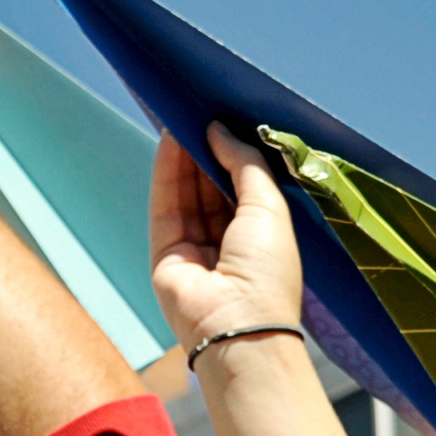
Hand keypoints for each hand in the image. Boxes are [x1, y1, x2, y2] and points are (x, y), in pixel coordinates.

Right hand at [147, 125, 302, 350]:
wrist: (237, 326)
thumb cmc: (268, 272)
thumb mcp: (269, 207)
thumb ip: (246, 165)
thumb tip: (219, 131)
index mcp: (264, 238)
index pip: (246, 188)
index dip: (236, 154)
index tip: (227, 120)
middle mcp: (231, 244)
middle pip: (214, 187)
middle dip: (208, 150)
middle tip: (202, 110)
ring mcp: (197, 249)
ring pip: (188, 193)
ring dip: (186, 155)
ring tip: (184, 115)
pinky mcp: (167, 253)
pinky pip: (166, 206)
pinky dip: (167, 173)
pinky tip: (170, 140)